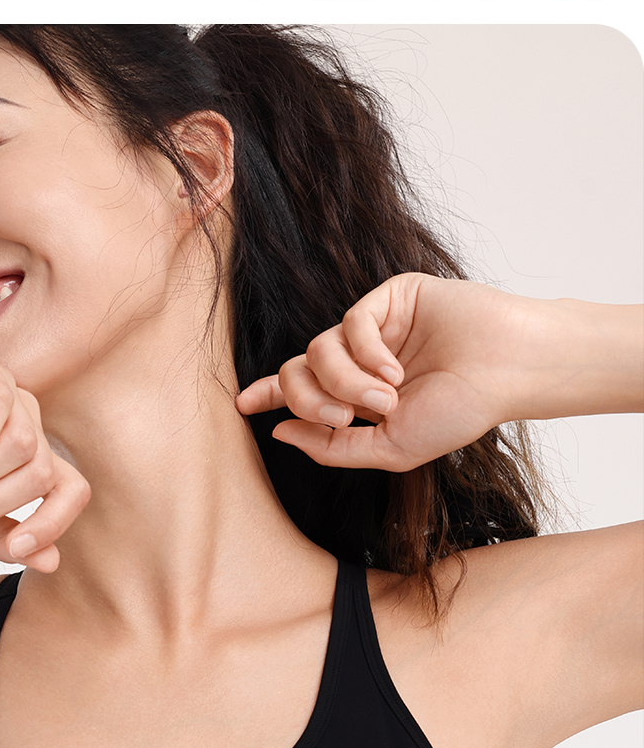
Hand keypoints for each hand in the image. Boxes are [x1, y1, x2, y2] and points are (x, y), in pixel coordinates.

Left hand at [235, 275, 549, 472]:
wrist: (505, 371)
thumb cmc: (458, 412)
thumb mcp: (389, 449)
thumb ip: (333, 447)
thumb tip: (279, 434)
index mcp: (358, 395)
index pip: (302, 392)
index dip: (269, 395)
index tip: (242, 404)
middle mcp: (359, 360)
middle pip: (297, 372)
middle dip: (309, 399)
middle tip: (345, 418)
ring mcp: (373, 328)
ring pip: (317, 350)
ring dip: (345, 382)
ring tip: (386, 398)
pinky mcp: (388, 298)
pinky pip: (348, 323)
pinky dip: (365, 353)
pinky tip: (395, 370)